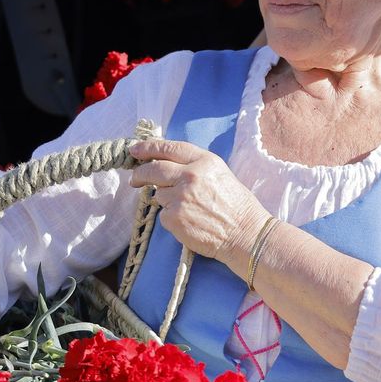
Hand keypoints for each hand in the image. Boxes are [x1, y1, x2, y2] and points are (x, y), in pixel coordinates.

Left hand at [128, 139, 268, 267]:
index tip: (136, 150)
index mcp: (204, 161)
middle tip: (135, 179)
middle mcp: (190, 176)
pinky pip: (163, 215)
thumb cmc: (236, 206)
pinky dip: (172, 218)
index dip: (148, 148)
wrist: (245, 234)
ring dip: (167, 201)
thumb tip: (164, 165)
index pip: (168, 148)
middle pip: (153, 170)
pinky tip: (189, 222)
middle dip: (140, 174)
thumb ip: (193, 166)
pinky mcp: (173, 218)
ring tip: (189, 209)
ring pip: (159, 195)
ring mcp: (180, 197)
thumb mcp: (219, 174)